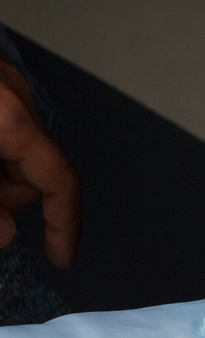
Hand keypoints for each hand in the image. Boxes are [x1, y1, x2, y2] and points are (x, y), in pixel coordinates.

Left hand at [0, 58, 78, 265]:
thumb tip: (6, 234)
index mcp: (10, 120)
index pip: (60, 182)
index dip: (65, 225)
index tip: (61, 259)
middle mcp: (15, 95)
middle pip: (40, 165)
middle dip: (14, 197)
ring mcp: (1, 77)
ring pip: (20, 144)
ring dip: (2, 172)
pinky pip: (6, 120)